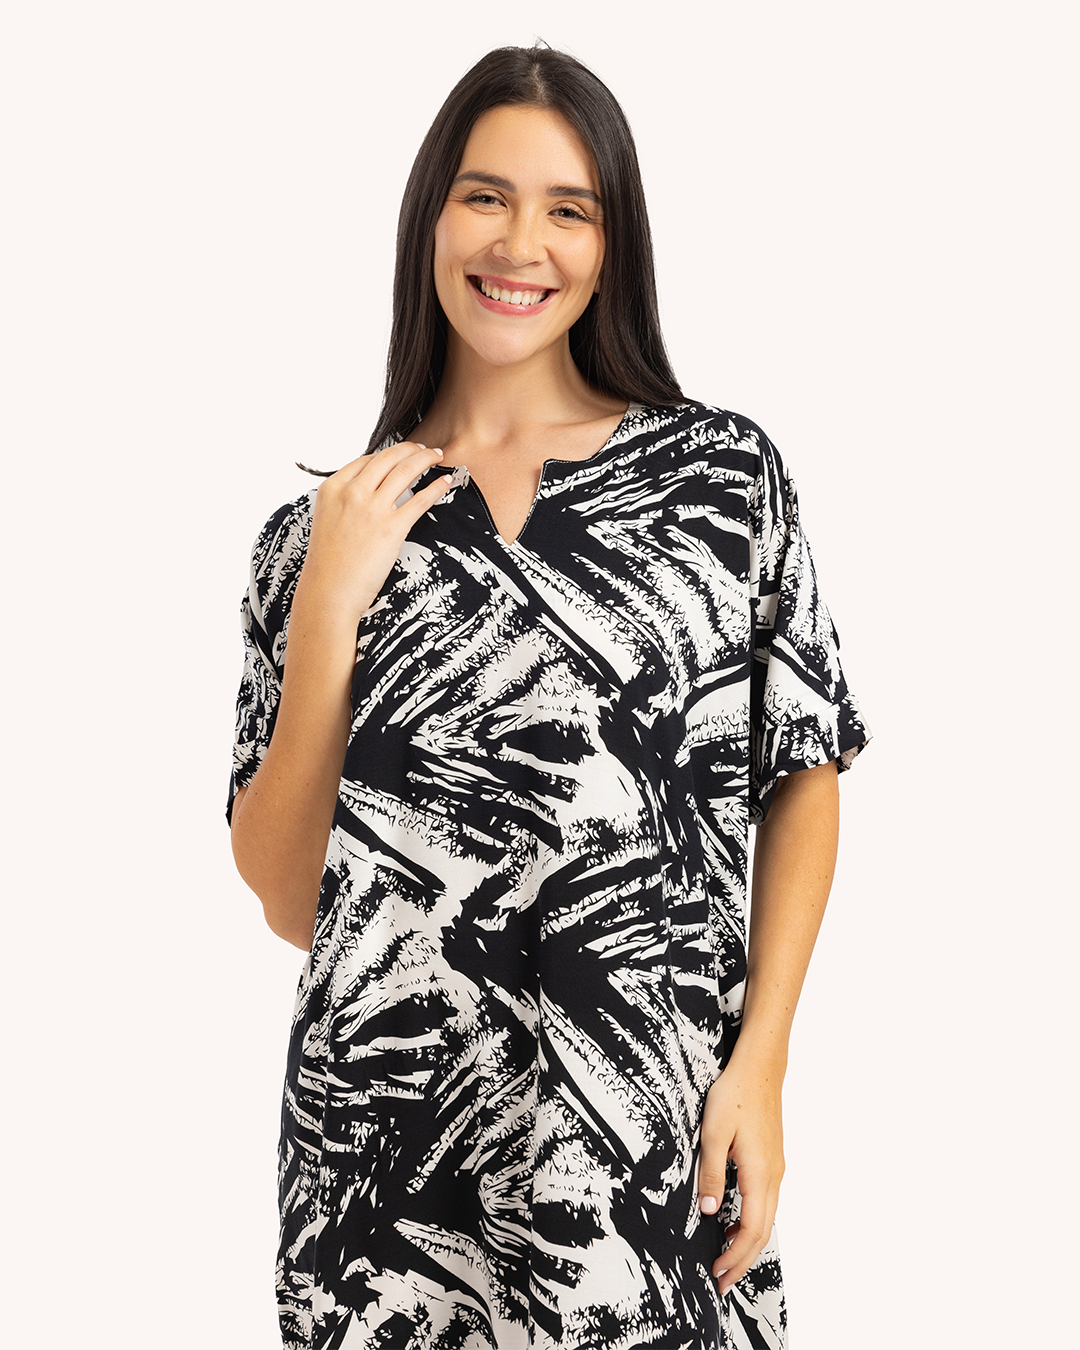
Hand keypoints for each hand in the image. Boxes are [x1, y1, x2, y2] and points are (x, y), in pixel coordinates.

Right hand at [296, 441, 455, 626]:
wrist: (329, 591)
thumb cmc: (328, 563)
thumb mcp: (327, 520)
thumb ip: (344, 502)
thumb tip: (366, 495)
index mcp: (332, 488)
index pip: (365, 460)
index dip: (387, 454)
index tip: (400, 454)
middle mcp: (351, 492)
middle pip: (387, 458)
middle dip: (410, 449)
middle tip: (424, 450)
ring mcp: (372, 509)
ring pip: (405, 470)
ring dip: (425, 459)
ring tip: (437, 457)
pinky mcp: (391, 528)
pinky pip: (420, 499)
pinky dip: (436, 487)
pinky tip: (446, 481)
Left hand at [697, 1050, 784, 1296]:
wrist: (760, 1068)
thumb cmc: (734, 1094)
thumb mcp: (713, 1132)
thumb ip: (711, 1174)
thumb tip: (710, 1212)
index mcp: (759, 1173)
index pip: (752, 1230)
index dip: (736, 1257)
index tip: (718, 1274)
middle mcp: (773, 1176)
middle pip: (762, 1231)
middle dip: (743, 1260)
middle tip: (721, 1281)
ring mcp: (775, 1169)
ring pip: (767, 1218)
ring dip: (747, 1243)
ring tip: (726, 1259)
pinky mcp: (772, 1161)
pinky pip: (765, 1202)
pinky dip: (752, 1222)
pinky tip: (733, 1222)